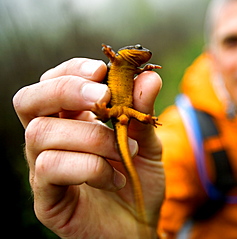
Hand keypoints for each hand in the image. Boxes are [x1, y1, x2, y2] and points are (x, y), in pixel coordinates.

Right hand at [13, 58, 164, 237]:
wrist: (139, 225)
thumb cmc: (139, 181)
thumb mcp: (146, 143)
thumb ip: (143, 112)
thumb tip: (149, 77)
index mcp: (71, 121)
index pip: (52, 82)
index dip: (71, 71)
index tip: (102, 71)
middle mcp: (51, 141)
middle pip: (29, 100)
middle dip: (66, 90)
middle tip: (103, 98)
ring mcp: (43, 169)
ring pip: (40, 133)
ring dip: (91, 136)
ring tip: (124, 151)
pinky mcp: (46, 198)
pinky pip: (50, 168)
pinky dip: (90, 167)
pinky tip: (114, 179)